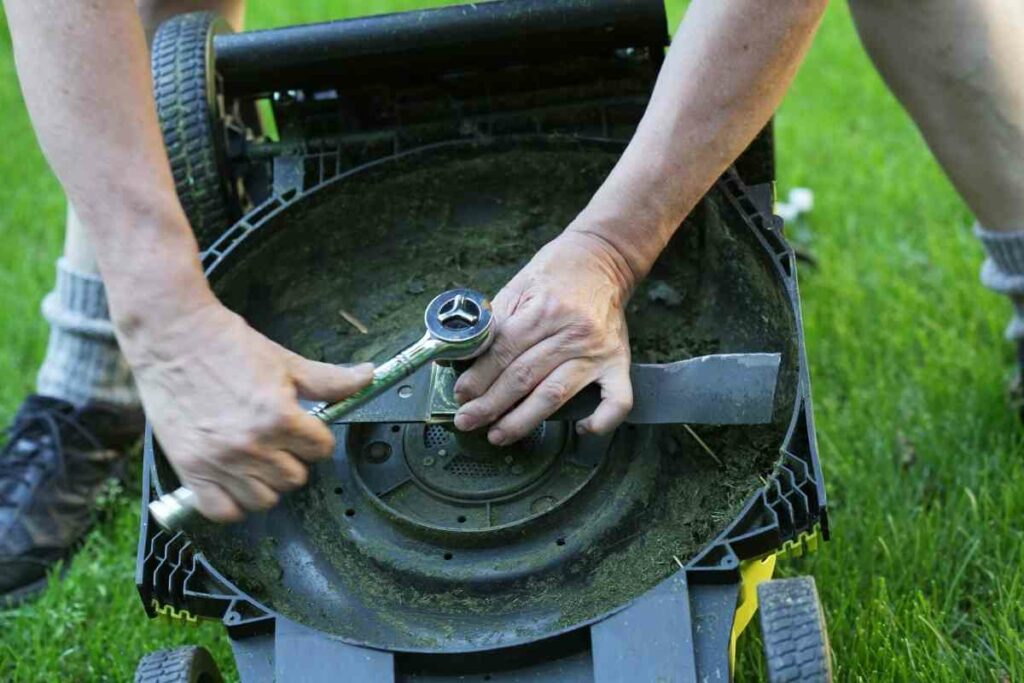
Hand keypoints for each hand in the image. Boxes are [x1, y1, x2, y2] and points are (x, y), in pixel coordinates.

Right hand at [129, 301, 372, 521]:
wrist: (172, 336)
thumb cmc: (227, 346)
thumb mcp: (285, 362)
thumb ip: (329, 380)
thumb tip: (368, 377)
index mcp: (278, 417)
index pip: (321, 450)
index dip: (316, 438)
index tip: (303, 428)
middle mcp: (250, 445)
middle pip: (295, 478)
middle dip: (293, 458)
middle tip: (278, 439)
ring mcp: (218, 461)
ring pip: (264, 500)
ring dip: (266, 482)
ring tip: (258, 459)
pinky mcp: (189, 469)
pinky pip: (222, 511)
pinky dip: (232, 502)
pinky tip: (235, 480)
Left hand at [453, 230, 635, 444]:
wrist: (603, 257)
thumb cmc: (556, 272)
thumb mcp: (518, 286)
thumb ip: (494, 322)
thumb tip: (464, 357)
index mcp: (543, 310)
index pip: (503, 352)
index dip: (478, 378)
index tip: (461, 395)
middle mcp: (572, 332)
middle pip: (524, 377)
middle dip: (491, 404)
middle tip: (468, 421)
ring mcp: (598, 351)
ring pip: (556, 394)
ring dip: (524, 420)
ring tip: (499, 434)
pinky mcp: (619, 362)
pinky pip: (617, 400)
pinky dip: (602, 421)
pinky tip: (581, 430)